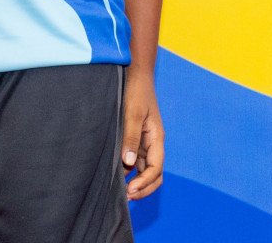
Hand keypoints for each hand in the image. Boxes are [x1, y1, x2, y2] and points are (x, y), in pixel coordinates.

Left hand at [122, 66, 164, 199]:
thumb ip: (130, 137)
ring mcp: (145, 141)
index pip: (156, 170)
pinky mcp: (136, 137)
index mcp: (156, 139)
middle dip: (143, 188)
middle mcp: (153, 143)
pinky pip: (136, 160)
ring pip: (145, 169)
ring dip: (136, 181)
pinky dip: (129, 171)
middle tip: (125, 197)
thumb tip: (129, 163)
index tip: (129, 191)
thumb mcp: (131, 113)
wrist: (135, 74)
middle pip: (154, 175)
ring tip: (118, 190)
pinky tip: (115, 174)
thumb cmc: (135, 91)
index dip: (144, 184)